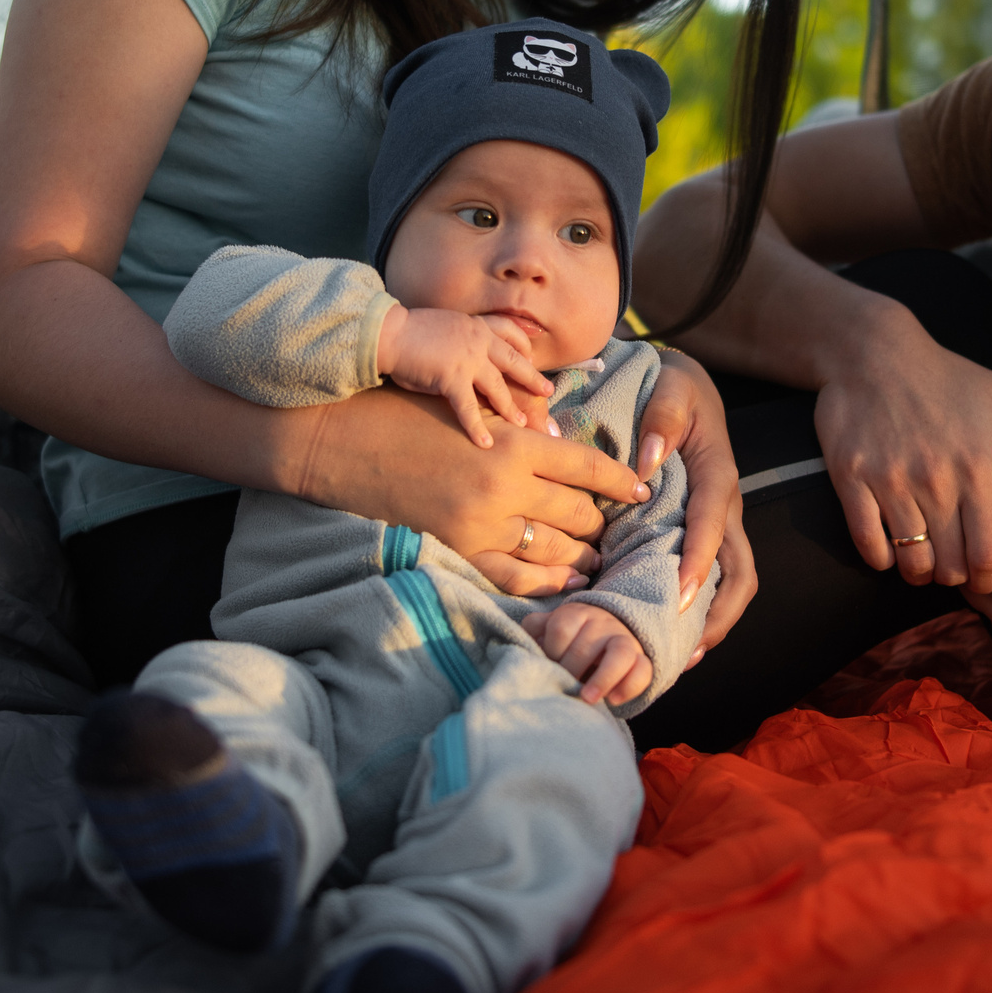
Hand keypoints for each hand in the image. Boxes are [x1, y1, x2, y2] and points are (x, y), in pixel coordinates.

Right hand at [294, 386, 639, 588]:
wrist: (348, 440)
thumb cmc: (411, 413)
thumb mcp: (474, 411)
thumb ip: (521, 431)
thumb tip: (566, 449)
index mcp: (513, 441)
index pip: (586, 465)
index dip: (619, 480)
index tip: (642, 490)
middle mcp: (505, 485)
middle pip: (576, 512)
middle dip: (601, 523)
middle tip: (616, 528)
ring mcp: (482, 522)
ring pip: (553, 547)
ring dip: (580, 554)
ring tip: (598, 558)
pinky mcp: (460, 545)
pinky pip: (514, 573)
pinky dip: (544, 581)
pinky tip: (564, 581)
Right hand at [377, 304, 552, 448]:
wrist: (387, 332)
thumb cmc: (409, 332)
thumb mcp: (445, 325)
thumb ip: (462, 337)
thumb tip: (466, 351)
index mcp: (475, 325)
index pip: (510, 332)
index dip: (524, 347)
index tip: (532, 358)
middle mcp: (477, 339)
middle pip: (514, 360)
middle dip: (532, 377)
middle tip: (548, 391)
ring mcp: (466, 358)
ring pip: (497, 386)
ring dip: (511, 407)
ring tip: (523, 424)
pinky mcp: (451, 377)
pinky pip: (469, 407)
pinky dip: (477, 427)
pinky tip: (485, 443)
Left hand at [519, 601, 652, 706]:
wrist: (608, 631)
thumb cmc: (570, 638)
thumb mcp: (550, 628)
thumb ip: (535, 631)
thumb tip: (524, 644)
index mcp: (575, 614)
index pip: (561, 627)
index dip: (551, 651)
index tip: (547, 667)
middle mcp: (602, 623)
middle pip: (587, 645)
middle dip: (572, 670)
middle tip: (562, 687)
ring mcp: (624, 640)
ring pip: (620, 654)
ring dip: (603, 678)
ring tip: (588, 698)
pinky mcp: (641, 659)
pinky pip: (643, 670)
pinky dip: (629, 686)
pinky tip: (612, 700)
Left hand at [635, 350, 754, 648]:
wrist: (683, 381)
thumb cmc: (671, 385)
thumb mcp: (669, 386)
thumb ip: (660, 419)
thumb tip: (646, 464)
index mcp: (717, 475)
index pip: (712, 527)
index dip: (698, 565)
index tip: (678, 600)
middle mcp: (726, 506)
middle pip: (740, 572)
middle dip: (719, 616)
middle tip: (685, 651)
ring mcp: (721, 521)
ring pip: (733, 582)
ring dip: (715, 622)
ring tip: (682, 657)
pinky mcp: (709, 529)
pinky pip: (716, 575)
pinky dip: (702, 606)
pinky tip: (673, 631)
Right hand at [818, 307, 991, 590]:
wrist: (871, 350)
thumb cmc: (946, 374)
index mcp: (977, 466)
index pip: (991, 552)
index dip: (991, 576)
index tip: (987, 573)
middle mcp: (934, 478)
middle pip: (951, 565)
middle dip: (956, 575)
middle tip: (954, 565)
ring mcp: (889, 479)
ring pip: (910, 561)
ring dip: (919, 570)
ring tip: (923, 560)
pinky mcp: (851, 478)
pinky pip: (867, 543)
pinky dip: (881, 557)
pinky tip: (890, 547)